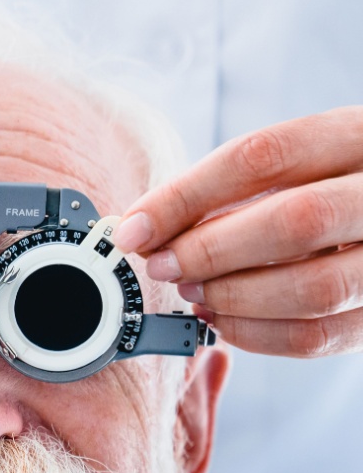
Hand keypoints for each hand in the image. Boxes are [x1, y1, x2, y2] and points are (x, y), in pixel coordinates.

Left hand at [114, 106, 362, 357]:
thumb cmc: (336, 187)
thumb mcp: (304, 164)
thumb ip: (238, 189)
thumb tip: (146, 227)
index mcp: (359, 136)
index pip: (262, 156)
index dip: (186, 196)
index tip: (133, 229)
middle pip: (293, 221)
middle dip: (209, 251)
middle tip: (162, 266)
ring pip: (311, 288)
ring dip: (232, 297)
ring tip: (192, 292)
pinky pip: (318, 336)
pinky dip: (256, 334)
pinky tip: (223, 320)